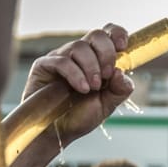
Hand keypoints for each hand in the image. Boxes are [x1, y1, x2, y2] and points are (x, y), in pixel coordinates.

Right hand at [22, 24, 133, 148]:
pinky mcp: (44, 65)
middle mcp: (79, 55)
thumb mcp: (107, 105)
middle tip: (107, 75)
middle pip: (96, 35)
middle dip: (107, 53)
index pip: (108, 34)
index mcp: (97, 59)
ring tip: (92, 89)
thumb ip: (119, 90)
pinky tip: (81, 89)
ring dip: (92, 68)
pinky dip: (76, 75)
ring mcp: (61, 58)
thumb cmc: (80, 116)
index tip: (123, 46)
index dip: (117, 34)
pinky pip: (62, 61)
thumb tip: (122, 72)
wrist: (57, 132)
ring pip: (80, 47)